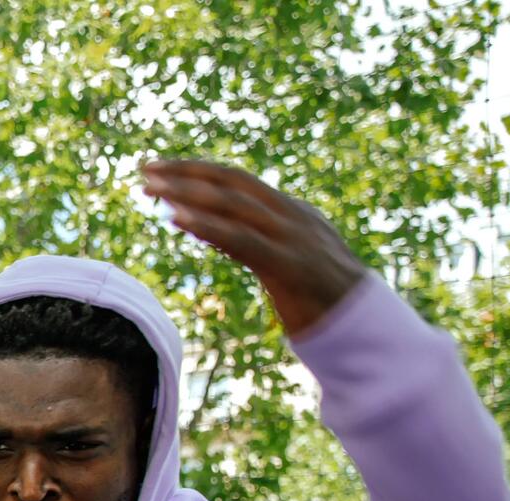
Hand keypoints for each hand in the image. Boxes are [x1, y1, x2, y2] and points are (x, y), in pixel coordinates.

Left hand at [142, 159, 366, 335]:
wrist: (365, 324)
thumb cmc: (321, 297)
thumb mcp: (284, 258)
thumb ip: (251, 240)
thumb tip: (211, 230)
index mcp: (290, 211)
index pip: (237, 180)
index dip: (197, 170)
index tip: (161, 168)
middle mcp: (290, 215)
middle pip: (230, 181)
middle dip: (185, 173)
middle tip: (144, 170)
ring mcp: (291, 237)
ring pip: (231, 204)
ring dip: (186, 193)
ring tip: (150, 189)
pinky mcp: (287, 264)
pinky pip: (240, 239)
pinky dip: (206, 225)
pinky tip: (176, 219)